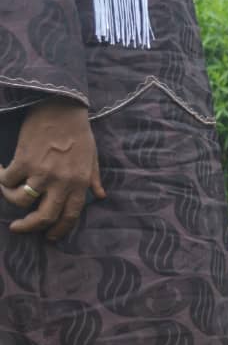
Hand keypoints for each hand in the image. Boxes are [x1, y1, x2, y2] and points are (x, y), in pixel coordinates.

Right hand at [1, 97, 103, 239]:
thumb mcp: (92, 157)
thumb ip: (94, 178)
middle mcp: (62, 182)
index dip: (59, 229)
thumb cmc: (78, 132)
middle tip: (19, 228)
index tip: (50, 236)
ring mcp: (42, 173)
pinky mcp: (24, 161)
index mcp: (80, 183)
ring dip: (10, 199)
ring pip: (21, 200)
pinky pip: (6, 180)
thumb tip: (100, 195)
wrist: (61, 108)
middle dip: (30, 227)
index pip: (71, 216)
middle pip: (44, 216)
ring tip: (7, 191)